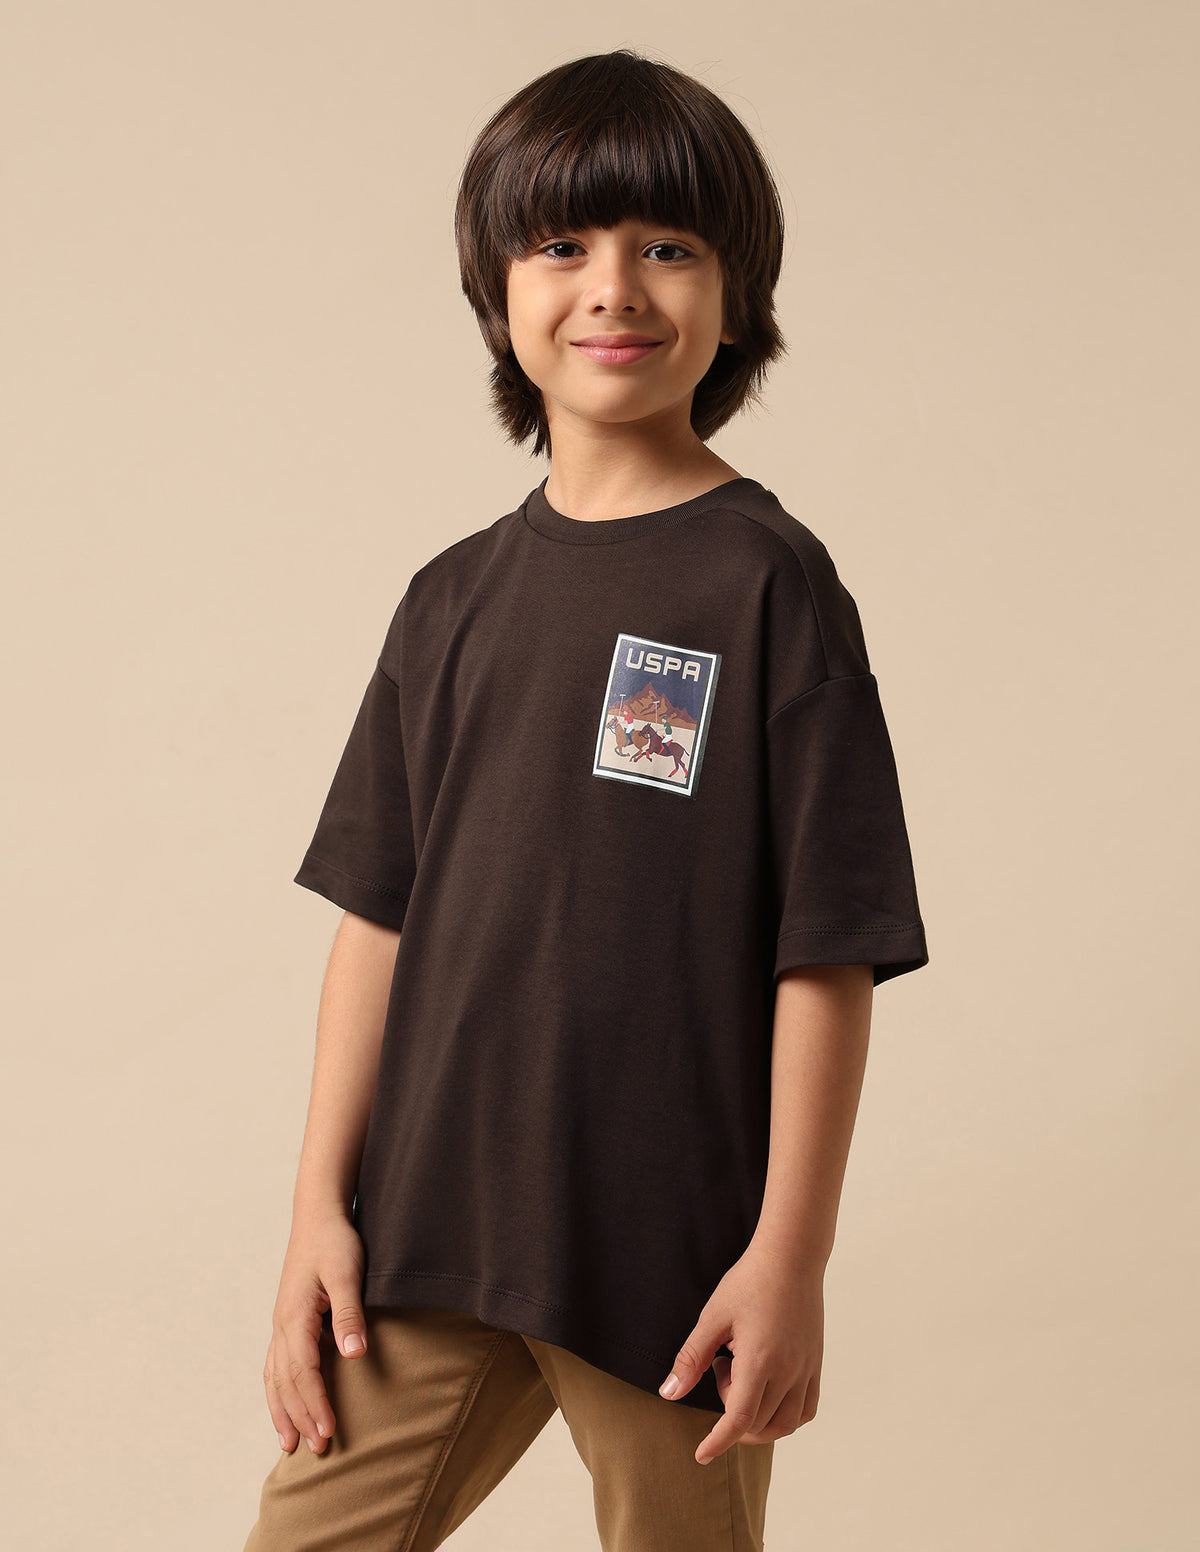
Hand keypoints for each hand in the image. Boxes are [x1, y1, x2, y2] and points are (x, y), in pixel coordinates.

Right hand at [262, 1206, 367, 1454]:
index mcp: (295, 1316)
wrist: (318, 1215)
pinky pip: (276, 1364)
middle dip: (300, 1416)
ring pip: (275, 1376)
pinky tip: (285, 1405)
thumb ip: (349, 1314)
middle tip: (318, 1449)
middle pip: (286, 1381)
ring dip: (283, 1410)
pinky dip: (279, 1390)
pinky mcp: (287, 1320)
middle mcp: (282, 1324)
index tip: (328, 1432)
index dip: (315, 1404)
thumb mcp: (348, 1273)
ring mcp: (281, 1323)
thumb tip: (354, 1354)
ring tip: (290, 1444)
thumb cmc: (335, 1242)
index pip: (303, 1372)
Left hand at [657, 1240, 823, 1464]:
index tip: (701, 1454)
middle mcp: (788, 1372)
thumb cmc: (749, 1282)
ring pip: (785, 1424)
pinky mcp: (816, 1364)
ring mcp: (806, 1370)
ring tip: (742, 1381)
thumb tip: (669, 1393)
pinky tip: (767, 1393)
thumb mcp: (712, 1317)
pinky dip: (786, 1416)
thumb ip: (691, 1359)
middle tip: (722, 1370)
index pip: (739, 1421)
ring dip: (759, 1424)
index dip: (718, 1442)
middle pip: (759, 1426)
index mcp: (760, 1362)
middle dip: (732, 1416)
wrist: (791, 1257)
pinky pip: (806, 1409)